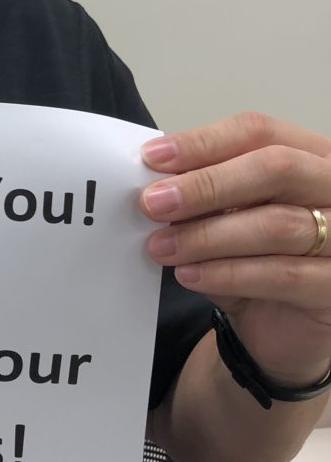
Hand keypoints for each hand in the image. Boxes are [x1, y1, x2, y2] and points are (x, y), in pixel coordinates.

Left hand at [141, 112, 330, 385]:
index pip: (259, 132)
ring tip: (161, 247)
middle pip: (276, 167)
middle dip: (206, 185)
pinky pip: (283, 274)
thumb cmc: (255, 260)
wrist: (279, 329)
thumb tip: (155, 180)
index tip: (152, 158)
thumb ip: (203, 194)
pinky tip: (190, 275)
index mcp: (311, 156)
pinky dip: (229, 273)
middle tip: (153, 203)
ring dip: (208, 235)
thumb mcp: (226, 218)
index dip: (204, 142)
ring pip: (277, 224)